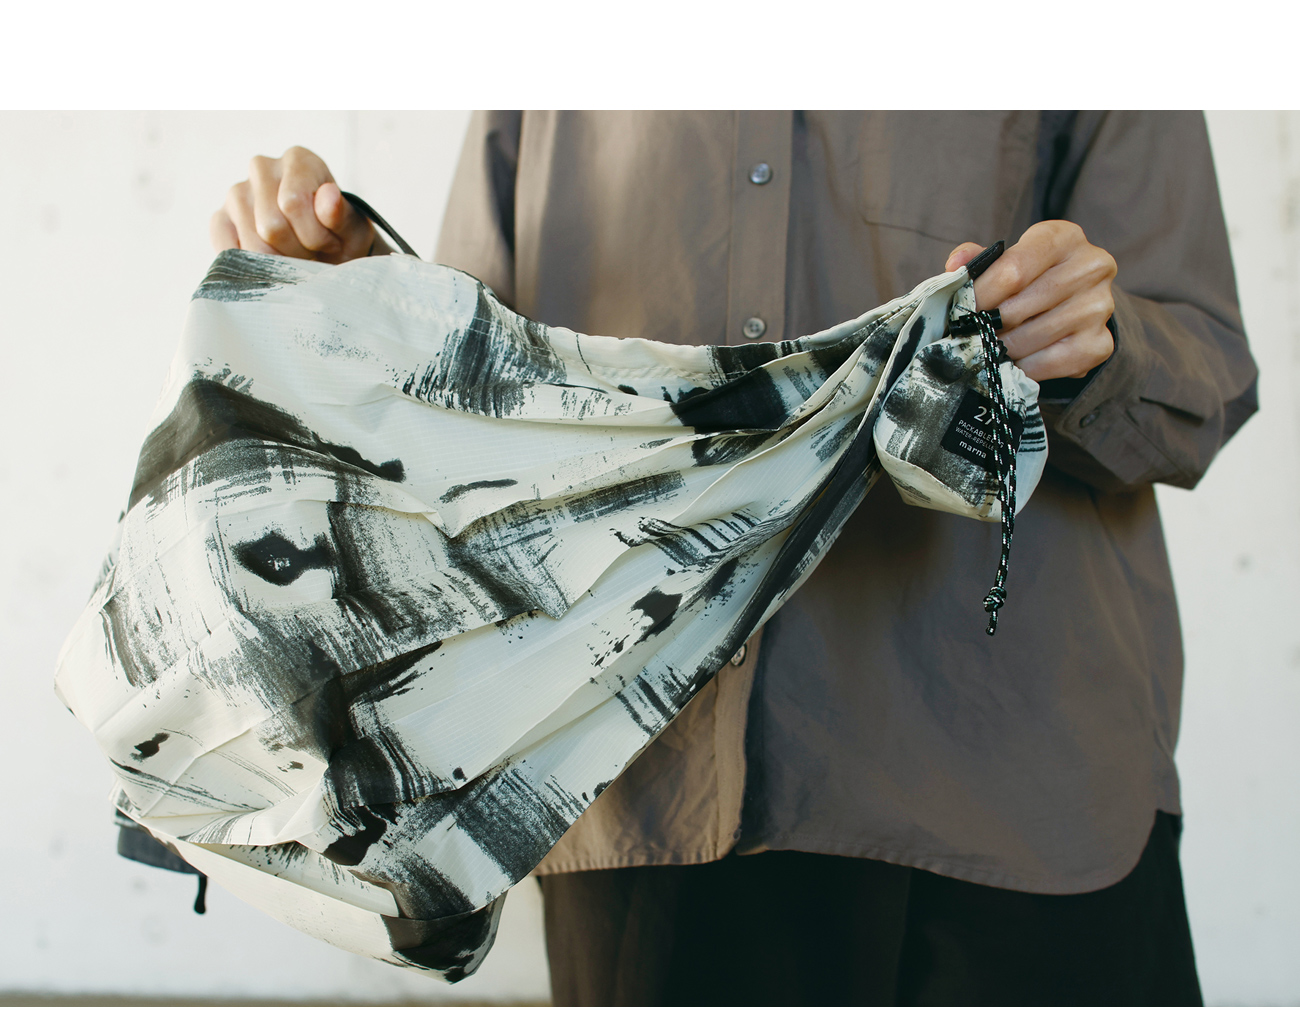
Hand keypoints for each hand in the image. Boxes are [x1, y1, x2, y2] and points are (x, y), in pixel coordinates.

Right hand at [209, 146, 385, 262]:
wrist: (327, 255)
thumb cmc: (341, 238)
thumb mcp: (353, 231)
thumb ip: (342, 215)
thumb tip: (328, 195)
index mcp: (298, 160)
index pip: (292, 202)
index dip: (315, 235)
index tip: (332, 243)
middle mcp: (262, 168)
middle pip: (270, 226)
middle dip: (299, 251)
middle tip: (314, 252)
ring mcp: (237, 192)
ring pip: (252, 243)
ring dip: (279, 263)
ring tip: (296, 256)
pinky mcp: (220, 219)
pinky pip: (228, 250)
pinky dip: (252, 267)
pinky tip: (271, 264)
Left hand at [945, 221, 1116, 380]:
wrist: (1076, 302)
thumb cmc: (1034, 277)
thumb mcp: (1010, 258)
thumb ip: (980, 260)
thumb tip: (955, 265)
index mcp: (1064, 238)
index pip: (1013, 270)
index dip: (980, 295)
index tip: (959, 312)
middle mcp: (1091, 268)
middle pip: (1019, 307)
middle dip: (985, 326)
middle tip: (966, 336)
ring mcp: (1099, 307)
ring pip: (1029, 339)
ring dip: (999, 349)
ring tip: (984, 348)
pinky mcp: (1100, 344)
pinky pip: (1047, 364)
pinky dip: (1021, 368)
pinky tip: (1009, 363)